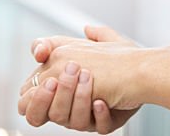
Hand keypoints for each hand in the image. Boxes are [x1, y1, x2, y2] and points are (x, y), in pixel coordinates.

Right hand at [19, 26, 141, 130]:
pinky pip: (100, 126)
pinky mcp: (107, 121)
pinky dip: (99, 114)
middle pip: (47, 116)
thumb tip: (37, 50)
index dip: (35, 96)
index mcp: (56, 92)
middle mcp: (68, 108)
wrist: (140, 64)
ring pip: (72, 122)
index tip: (48, 79)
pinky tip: (101, 101)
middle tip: (60, 79)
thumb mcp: (76, 43)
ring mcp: (86, 117)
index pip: (30, 103)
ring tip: (88, 77)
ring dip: (78, 99)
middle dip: (52, 98)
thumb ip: (51, 44)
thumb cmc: (104, 55)